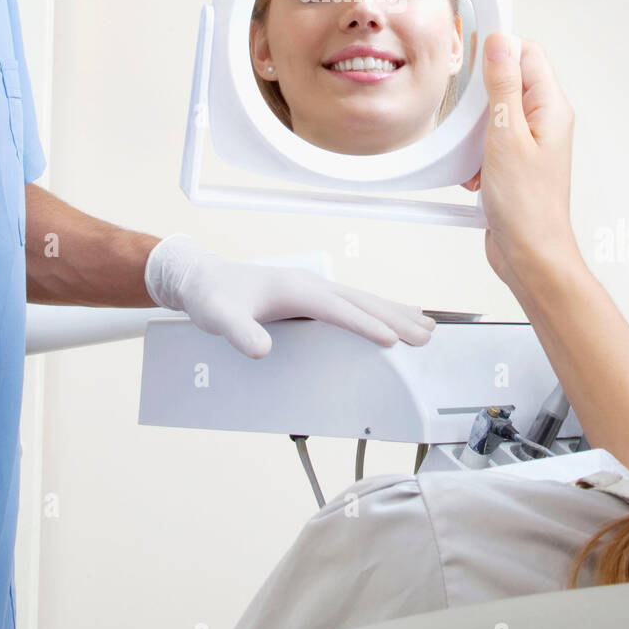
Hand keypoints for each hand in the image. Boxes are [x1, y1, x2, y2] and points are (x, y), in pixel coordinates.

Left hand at [144, 235, 436, 358]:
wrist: (202, 279)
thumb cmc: (212, 298)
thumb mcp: (218, 317)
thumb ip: (237, 332)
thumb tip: (261, 350)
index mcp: (295, 288)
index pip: (338, 309)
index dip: (365, 325)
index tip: (392, 340)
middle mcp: (310, 284)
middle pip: (361, 301)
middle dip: (395, 318)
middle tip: (426, 336)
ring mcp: (313, 288)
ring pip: (362, 300)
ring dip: (394, 312)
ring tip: (426, 325)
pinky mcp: (311, 296)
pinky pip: (353, 303)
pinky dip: (378, 310)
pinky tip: (392, 316)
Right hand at [461, 33, 574, 284]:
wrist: (530, 256)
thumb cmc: (527, 207)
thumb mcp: (506, 137)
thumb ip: (503, 87)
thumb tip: (501, 43)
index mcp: (551, 108)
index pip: (528, 53)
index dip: (499, 47)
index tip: (470, 50)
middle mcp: (544, 121)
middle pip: (507, 82)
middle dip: (479, 97)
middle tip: (468, 113)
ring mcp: (530, 142)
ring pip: (492, 113)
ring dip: (474, 131)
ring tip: (474, 151)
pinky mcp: (513, 162)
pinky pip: (487, 141)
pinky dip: (473, 154)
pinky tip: (474, 174)